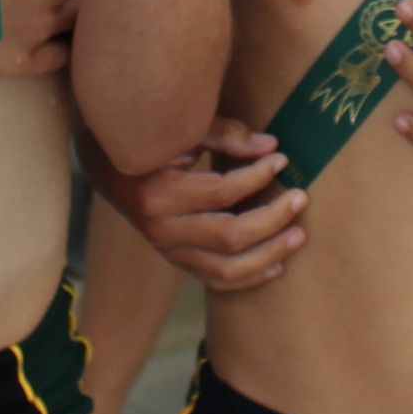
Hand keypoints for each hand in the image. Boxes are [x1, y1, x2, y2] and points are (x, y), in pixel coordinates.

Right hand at [108, 122, 308, 290]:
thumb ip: (223, 136)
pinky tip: (279, 264)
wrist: (112, 172)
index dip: (256, 177)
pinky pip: (218, 281)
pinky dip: (251, 277)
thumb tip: (270, 146)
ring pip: (227, 269)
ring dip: (269, 254)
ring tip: (299, 235)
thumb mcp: (181, 132)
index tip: (280, 159)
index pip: (220, 193)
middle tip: (300, 197)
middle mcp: (162, 230)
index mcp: (159, 193)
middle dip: (272, 218)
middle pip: (229, 236)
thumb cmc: (153, 144)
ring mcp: (169, 252)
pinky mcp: (178, 262)